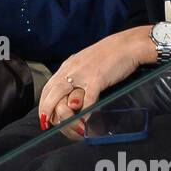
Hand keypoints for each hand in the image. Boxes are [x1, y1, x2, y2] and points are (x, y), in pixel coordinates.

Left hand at [38, 26, 156, 127]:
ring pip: (62, 96)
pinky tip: (85, 121)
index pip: (48, 87)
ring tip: (64, 126)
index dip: (43, 104)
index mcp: (68, 67)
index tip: (44, 117)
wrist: (127, 44)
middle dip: (47, 112)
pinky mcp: (97, 79)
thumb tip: (72, 98)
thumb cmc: (108, 56)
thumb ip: (76, 78)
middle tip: (49, 125)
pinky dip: (85, 112)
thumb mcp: (85, 65)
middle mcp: (71, 70)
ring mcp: (82, 74)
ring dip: (62, 115)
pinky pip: (88, 99)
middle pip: (51, 93)